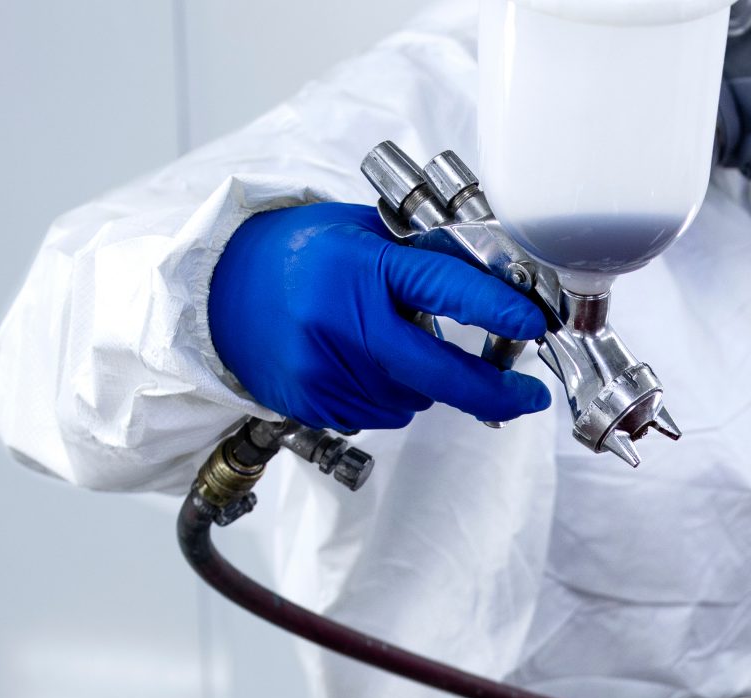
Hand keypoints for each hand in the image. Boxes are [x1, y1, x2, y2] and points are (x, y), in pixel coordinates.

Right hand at [208, 202, 552, 432]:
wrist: (217, 291)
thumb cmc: (295, 255)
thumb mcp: (360, 231)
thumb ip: (423, 256)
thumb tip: (497, 283)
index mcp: (359, 266)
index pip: (443, 287)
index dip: (495, 311)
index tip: (532, 325)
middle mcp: (342, 321)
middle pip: (439, 374)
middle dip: (493, 391)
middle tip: (527, 396)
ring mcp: (326, 370)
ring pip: (413, 398)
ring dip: (421, 382)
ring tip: (380, 342)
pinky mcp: (315, 404)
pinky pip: (381, 413)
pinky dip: (386, 394)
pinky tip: (355, 362)